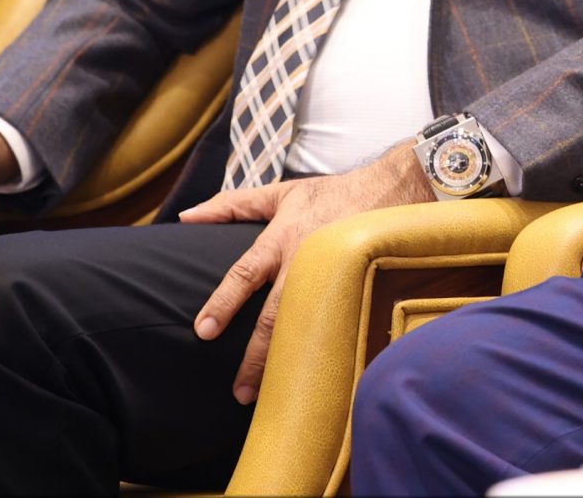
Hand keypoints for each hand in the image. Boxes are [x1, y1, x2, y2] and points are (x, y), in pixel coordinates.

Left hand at [177, 145, 434, 402]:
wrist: (396, 188)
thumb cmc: (332, 194)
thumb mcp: (281, 193)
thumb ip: (231, 205)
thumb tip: (186, 216)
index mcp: (282, 238)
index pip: (245, 274)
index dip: (223, 303)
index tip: (203, 332)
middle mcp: (305, 262)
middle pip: (276, 315)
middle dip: (256, 355)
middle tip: (239, 390)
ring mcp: (334, 279)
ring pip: (306, 327)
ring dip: (287, 362)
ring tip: (272, 395)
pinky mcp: (359, 288)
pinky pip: (338, 324)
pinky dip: (324, 351)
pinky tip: (315, 375)